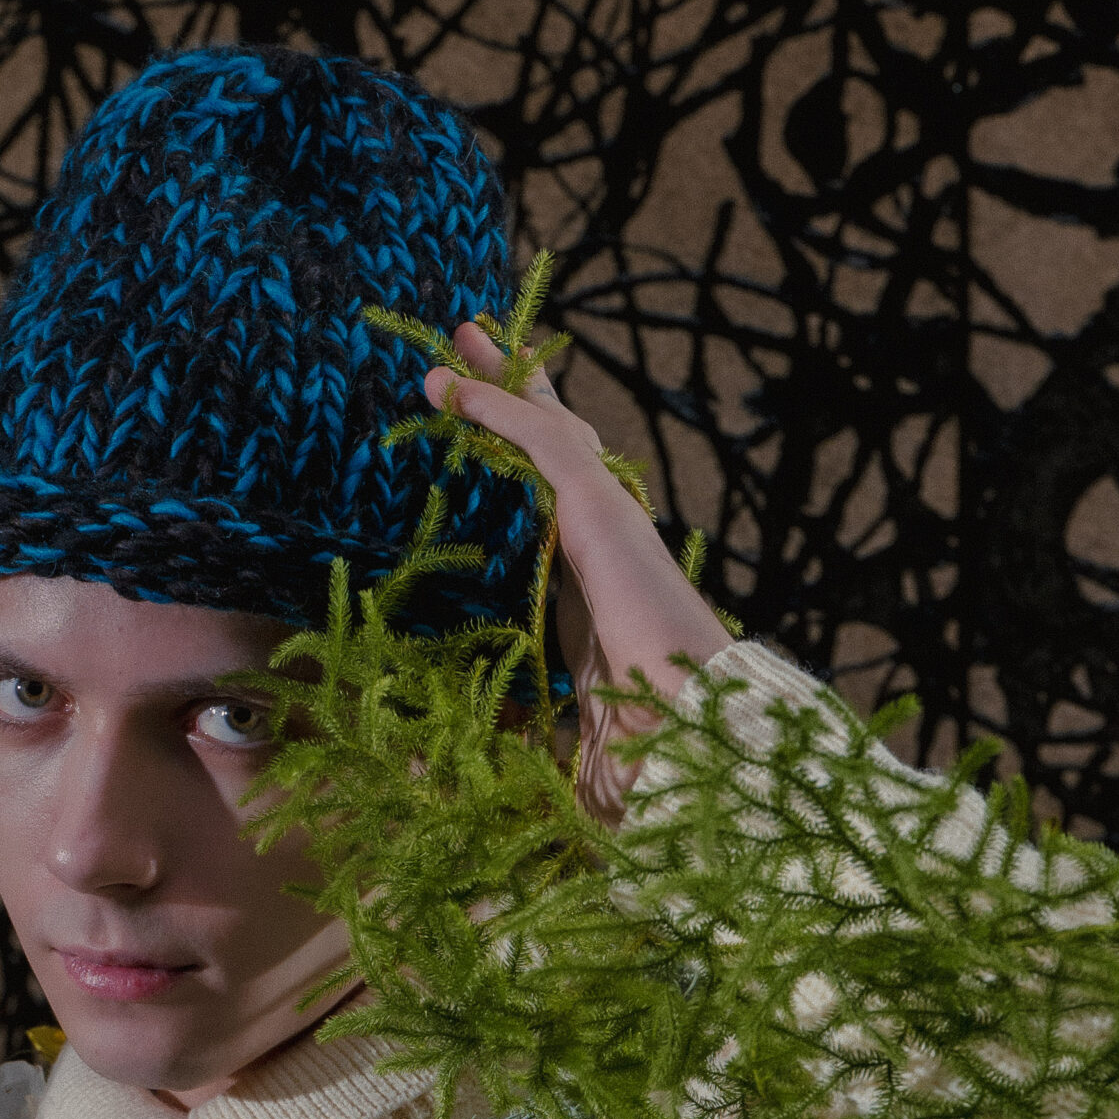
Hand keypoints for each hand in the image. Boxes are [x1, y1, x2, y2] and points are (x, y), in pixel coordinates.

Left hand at [423, 325, 727, 819]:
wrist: (694, 755)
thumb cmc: (641, 768)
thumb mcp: (550, 752)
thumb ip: (507, 747)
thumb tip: (425, 777)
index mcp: (596, 597)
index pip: (553, 513)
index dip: (518, 467)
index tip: (479, 439)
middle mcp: (607, 552)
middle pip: (555, 454)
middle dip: (515, 399)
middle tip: (471, 353)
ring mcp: (613, 530)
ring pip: (552, 434)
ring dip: (504, 385)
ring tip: (460, 341)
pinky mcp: (607, 522)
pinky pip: (545, 448)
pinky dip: (500, 413)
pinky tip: (454, 390)